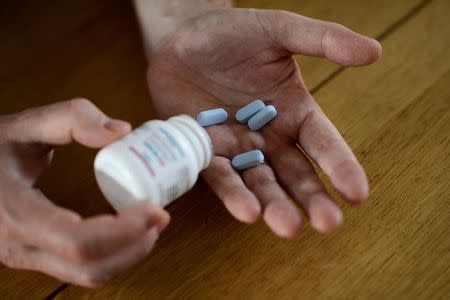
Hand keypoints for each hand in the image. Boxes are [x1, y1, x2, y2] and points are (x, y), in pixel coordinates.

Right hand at [0, 99, 169, 286]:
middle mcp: (20, 247)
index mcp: (15, 215)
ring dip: (128, 255)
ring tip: (152, 226)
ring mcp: (29, 257)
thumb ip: (71, 118)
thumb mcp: (26, 125)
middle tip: (161, 216)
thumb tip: (122, 131)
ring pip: (87, 275)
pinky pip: (82, 269)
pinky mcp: (39, 257)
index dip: (123, 231)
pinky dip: (114, 256)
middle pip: (88, 267)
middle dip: (133, 246)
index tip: (155, 209)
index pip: (77, 241)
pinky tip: (131, 234)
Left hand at [146, 9, 380, 236]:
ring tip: (287, 226)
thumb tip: (373, 51)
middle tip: (328, 224)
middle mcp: (269, 136)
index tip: (358, 194)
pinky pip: (220, 175)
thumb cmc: (231, 33)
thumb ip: (322, 39)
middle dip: (311, 199)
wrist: (180, 38)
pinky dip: (232, 193)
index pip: (323, 142)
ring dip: (274, 205)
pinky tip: (246, 211)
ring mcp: (238, 147)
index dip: (340, 166)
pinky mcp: (206, 151)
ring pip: (261, 182)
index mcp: (293, 111)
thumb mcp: (278, 30)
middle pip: (295, 173)